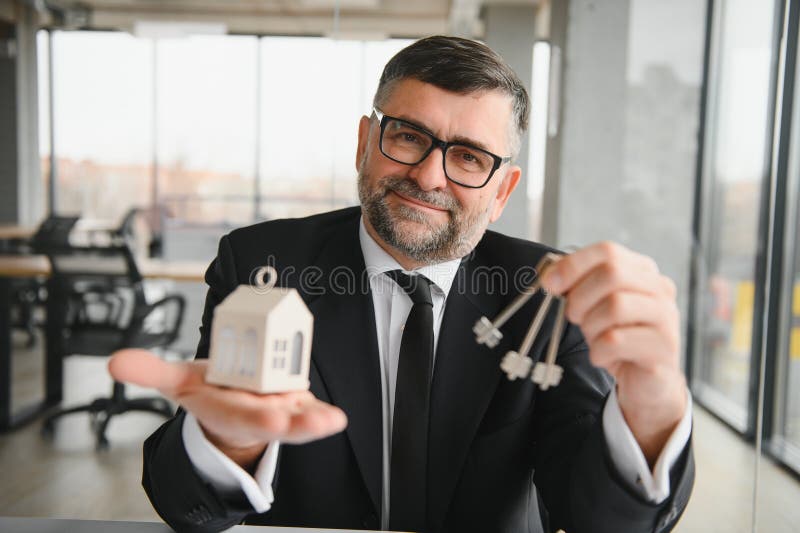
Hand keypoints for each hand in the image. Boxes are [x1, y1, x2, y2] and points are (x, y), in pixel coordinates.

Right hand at [108, 349, 347, 469]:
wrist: (228, 408)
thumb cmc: (209, 393)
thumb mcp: (178, 382)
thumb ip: (149, 372)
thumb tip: (113, 362)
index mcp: (227, 409)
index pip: (241, 415)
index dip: (256, 417)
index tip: (273, 419)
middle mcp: (256, 413)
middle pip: (274, 421)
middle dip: (290, 423)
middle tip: (304, 423)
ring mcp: (278, 410)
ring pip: (299, 421)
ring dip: (313, 422)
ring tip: (330, 421)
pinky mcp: (295, 404)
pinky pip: (310, 410)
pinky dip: (323, 415)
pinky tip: (336, 417)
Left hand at [540, 242, 686, 465]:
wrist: (646, 382)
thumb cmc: (617, 338)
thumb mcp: (595, 307)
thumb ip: (578, 286)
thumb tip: (550, 276)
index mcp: (643, 271)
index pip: (607, 251)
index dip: (573, 265)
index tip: (549, 283)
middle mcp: (660, 289)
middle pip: (612, 274)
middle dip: (580, 297)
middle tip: (573, 317)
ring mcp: (666, 317)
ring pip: (615, 306)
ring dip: (590, 326)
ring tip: (594, 339)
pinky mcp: (663, 348)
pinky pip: (616, 341)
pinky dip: (598, 351)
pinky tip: (603, 357)